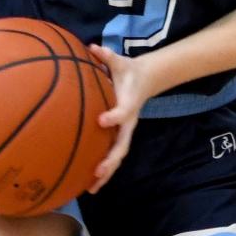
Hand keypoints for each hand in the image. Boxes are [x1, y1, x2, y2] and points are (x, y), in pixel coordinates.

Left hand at [85, 45, 157, 191]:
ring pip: (117, 156)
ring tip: (91, 189)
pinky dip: (103, 171)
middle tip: (97, 172)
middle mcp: (128, 122)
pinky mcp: (119, 136)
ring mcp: (124, 132)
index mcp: (128, 104)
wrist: (147, 80)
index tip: (101, 120)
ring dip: (106, 173)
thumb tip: (93, 47)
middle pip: (122, 146)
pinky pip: (112, 156)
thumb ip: (107, 57)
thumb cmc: (129, 72)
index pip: (122, 113)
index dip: (114, 117)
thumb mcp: (121, 62)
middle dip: (110, 160)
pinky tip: (88, 184)